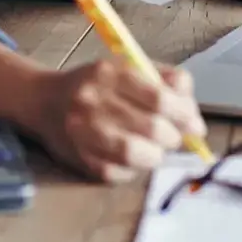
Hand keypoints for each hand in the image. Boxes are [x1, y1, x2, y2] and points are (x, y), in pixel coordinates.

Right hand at [26, 60, 205, 182]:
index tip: (195, 124)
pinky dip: (135, 168)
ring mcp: (85, 133)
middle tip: (175, 137)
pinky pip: (122, 173)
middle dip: (174, 137)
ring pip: (138, 154)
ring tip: (156, 149)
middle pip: (153, 128)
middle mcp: (94, 101)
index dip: (184, 114)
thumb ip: (163, 79)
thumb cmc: (95, 85)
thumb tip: (193, 111)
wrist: (45, 101)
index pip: (159, 97)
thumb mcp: (126, 68)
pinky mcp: (82, 160)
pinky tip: (132, 157)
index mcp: (109, 73)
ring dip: (157, 155)